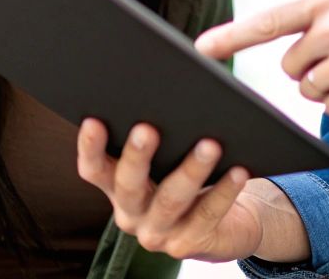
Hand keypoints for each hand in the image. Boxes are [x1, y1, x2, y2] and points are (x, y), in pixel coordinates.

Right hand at [75, 119, 309, 262]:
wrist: (221, 227)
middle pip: (128, 185)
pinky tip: (238, 170)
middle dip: (137, 156)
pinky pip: (207, 215)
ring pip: (171, 200)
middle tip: (147, 129)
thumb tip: (174, 83)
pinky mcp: (187, 245)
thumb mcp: (168, 157)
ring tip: (209, 144)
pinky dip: (224, 191)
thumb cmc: (187, 176)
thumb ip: (161, 129)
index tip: (94, 120)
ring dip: (190, 170)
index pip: (94, 169)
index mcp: (116, 188)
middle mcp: (130, 214)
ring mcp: (157, 233)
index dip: (90, 147)